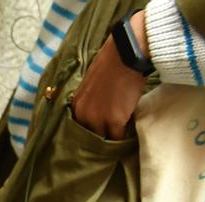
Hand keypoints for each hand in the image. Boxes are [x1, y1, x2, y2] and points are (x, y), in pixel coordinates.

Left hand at [70, 14, 145, 140]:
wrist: (125, 54)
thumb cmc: (112, 62)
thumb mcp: (92, 83)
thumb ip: (91, 99)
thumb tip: (99, 107)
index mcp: (76, 105)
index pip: (80, 128)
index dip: (91, 132)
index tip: (99, 135)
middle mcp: (83, 114)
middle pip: (90, 136)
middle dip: (100, 138)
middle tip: (109, 142)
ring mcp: (98, 119)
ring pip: (104, 139)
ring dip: (112, 140)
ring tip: (118, 144)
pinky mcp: (115, 120)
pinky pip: (118, 138)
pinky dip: (123, 139)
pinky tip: (128, 139)